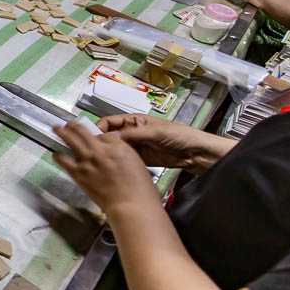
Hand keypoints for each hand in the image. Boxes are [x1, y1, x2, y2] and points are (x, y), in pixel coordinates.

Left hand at [53, 122, 159, 215]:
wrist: (131, 205)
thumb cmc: (139, 190)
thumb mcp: (137, 163)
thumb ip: (122, 154)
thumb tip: (113, 152)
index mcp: (118, 146)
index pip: (104, 134)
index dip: (98, 135)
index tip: (94, 137)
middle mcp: (101, 150)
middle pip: (83, 131)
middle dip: (74, 125)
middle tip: (69, 124)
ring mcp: (88, 161)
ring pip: (70, 140)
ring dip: (62, 132)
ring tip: (57, 129)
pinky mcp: (79, 174)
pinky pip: (64, 160)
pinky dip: (58, 155)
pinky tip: (56, 153)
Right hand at [96, 114, 225, 170]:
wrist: (197, 153)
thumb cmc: (179, 135)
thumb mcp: (155, 132)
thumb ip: (133, 134)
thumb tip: (111, 138)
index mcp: (134, 120)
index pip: (110, 122)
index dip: (99, 128)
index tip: (92, 139)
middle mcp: (132, 132)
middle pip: (110, 136)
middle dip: (101, 143)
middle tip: (93, 153)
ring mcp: (136, 146)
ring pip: (116, 149)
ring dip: (109, 154)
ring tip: (100, 162)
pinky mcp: (141, 159)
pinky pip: (125, 159)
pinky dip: (118, 162)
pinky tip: (112, 168)